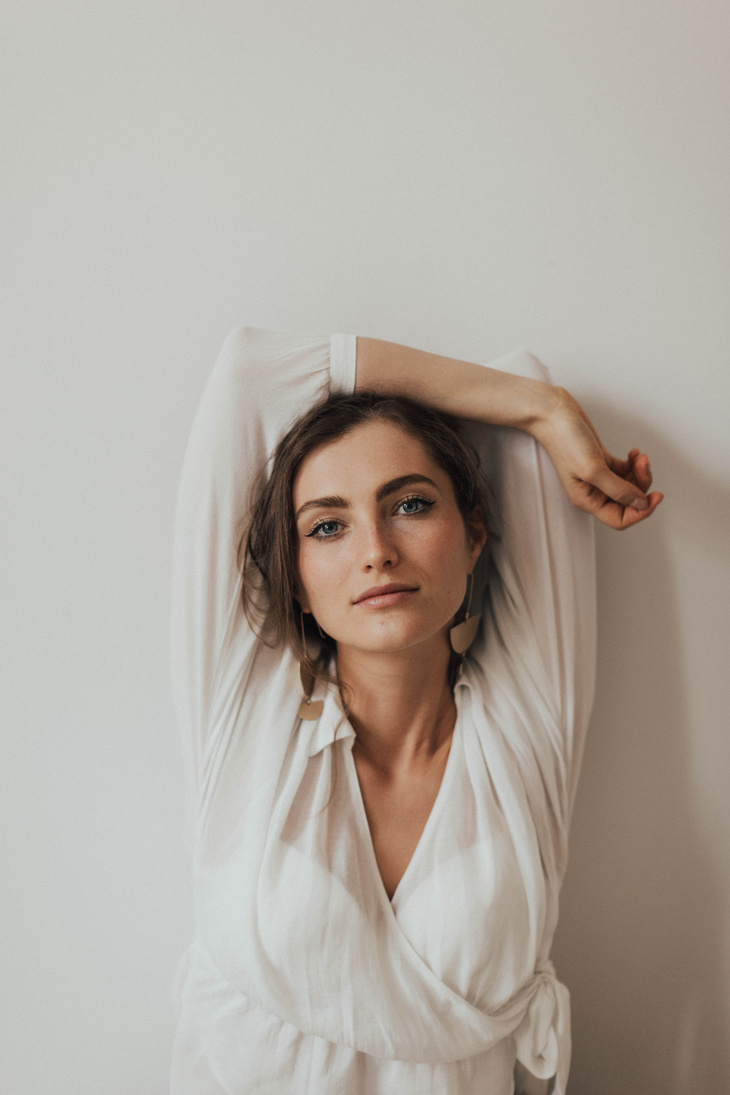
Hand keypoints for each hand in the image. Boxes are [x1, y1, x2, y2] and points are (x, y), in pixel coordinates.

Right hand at [534, 388, 663, 530]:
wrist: (554, 414)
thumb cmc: (564, 440)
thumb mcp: (593, 469)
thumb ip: (618, 490)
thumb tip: (640, 503)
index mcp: (587, 499)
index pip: (619, 519)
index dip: (640, 512)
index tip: (655, 497)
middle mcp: (593, 491)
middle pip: (628, 502)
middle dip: (641, 485)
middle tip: (644, 466)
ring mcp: (598, 476)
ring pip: (629, 485)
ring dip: (640, 472)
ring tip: (639, 457)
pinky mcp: (602, 462)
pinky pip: (625, 471)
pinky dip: (634, 464)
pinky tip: (633, 453)